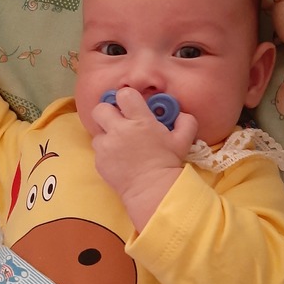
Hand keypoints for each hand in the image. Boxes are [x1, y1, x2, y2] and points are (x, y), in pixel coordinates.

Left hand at [91, 87, 197, 230]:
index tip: (131, 106)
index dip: (127, 98)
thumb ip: (185, 120)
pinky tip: (119, 159)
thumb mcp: (183, 140)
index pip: (124, 94)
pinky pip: (98, 150)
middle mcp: (120, 130)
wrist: (152, 190)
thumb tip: (179, 113)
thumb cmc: (168, 163)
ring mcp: (107, 146)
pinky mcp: (99, 160)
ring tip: (120, 144)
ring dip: (107, 134)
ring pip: (98, 130)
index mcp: (140, 121)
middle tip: (118, 121)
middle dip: (108, 112)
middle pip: (101, 108)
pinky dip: (106, 152)